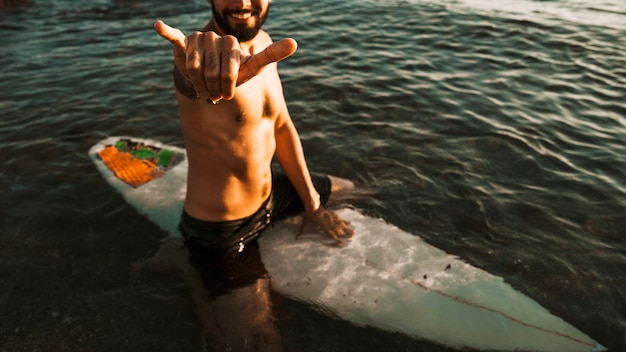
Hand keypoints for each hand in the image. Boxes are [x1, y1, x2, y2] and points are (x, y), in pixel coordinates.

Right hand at [154, 20, 297, 102]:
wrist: (210, 78)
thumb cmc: (232, 72)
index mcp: (232, 43)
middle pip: (212, 72)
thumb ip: (271, 54)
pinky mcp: (183, 44)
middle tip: (215, 92)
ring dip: (199, 85)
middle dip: (213, 88)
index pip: (230, 71)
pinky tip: (159, 26)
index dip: (228, 87)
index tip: (226, 94)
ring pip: (196, 69)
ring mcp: (198, 39)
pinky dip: (167, 32)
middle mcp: (215, 38)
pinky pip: (175, 37)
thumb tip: (295, 42)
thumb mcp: (253, 66)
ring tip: (203, 86)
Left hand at [298, 207, 353, 246]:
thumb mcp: (305, 223)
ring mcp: (331, 217)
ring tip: (353, 232)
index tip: (341, 242)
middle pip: (339, 228)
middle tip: (352, 237)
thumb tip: (296, 238)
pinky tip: (349, 223)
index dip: (335, 237)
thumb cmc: (308, 214)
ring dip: (347, 228)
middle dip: (346, 233)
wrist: (312, 203)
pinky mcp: (332, 214)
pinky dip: (345, 221)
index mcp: (323, 225)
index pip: (330, 232)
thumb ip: (302, 231)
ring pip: (341, 224)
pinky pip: (339, 218)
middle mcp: (329, 221)